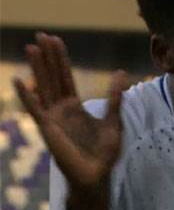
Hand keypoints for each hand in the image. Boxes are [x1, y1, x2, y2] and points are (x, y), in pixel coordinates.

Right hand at [14, 33, 125, 188]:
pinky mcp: (47, 129)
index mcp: (75, 107)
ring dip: (37, 68)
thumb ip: (114, 97)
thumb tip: (120, 73)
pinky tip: (18, 80)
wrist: (97, 174)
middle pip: (52, 77)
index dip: (60, 59)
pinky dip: (27, 95)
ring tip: (31, 48)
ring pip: (43, 87)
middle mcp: (60, 109)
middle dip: (47, 57)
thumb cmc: (104, 152)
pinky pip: (35, 109)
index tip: (55, 40)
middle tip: (41, 35)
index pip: (65, 77)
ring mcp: (52, 118)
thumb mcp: (113, 120)